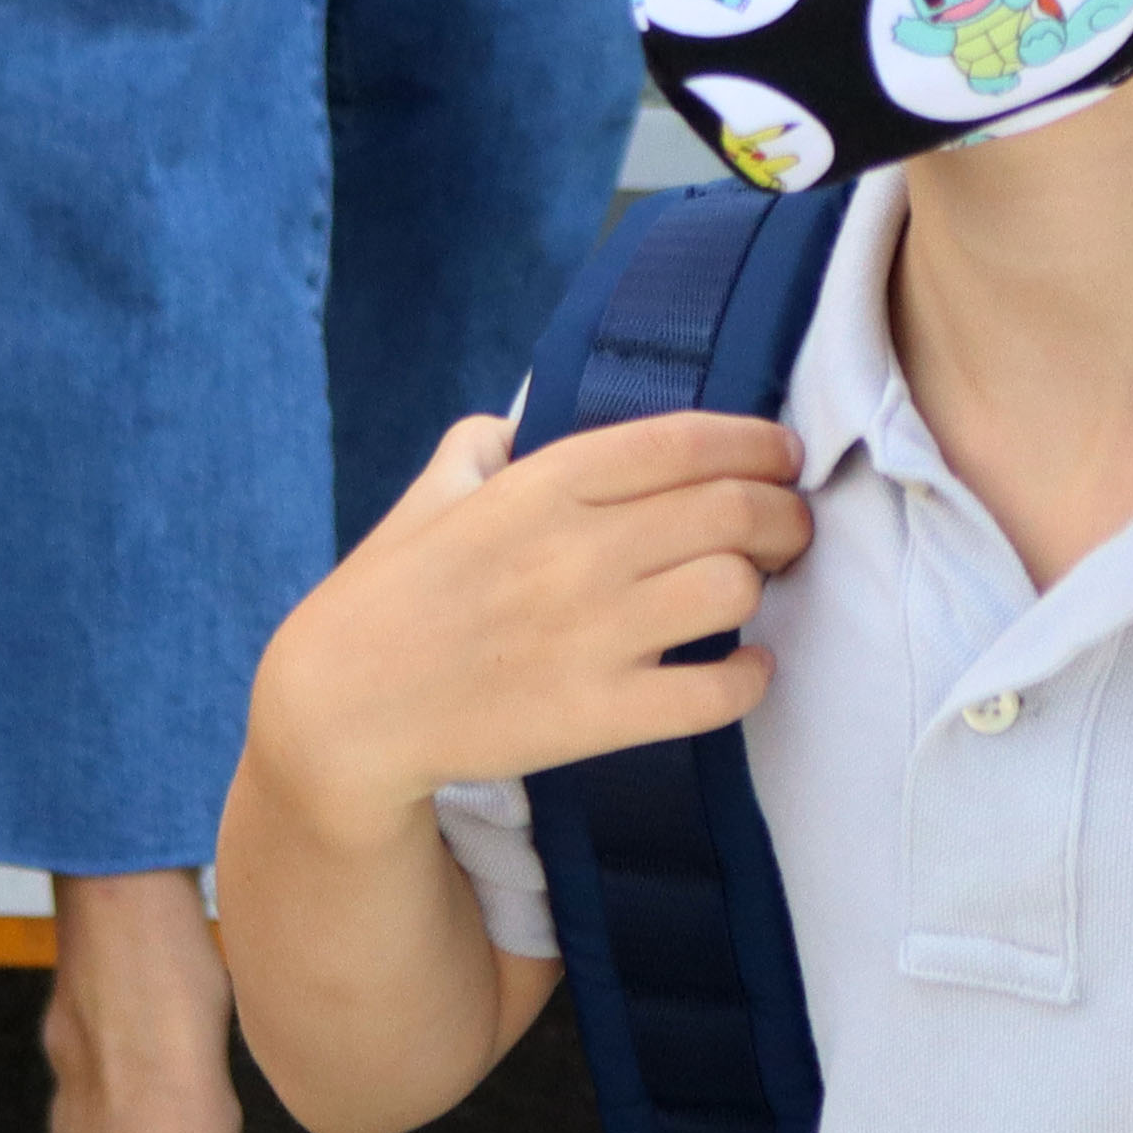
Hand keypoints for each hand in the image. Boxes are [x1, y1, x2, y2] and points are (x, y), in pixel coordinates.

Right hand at [244, 409, 812, 854]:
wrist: (343, 710)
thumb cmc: (388, 594)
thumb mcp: (432, 492)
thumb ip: (487, 442)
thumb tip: (530, 417)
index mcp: (542, 484)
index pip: (687, 441)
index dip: (758, 443)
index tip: (783, 457)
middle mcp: (577, 551)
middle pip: (733, 511)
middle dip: (784, 514)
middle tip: (790, 528)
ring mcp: (591, 635)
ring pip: (735, 589)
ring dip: (762, 586)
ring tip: (752, 592)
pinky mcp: (598, 714)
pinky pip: (717, 693)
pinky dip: (751, 678)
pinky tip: (746, 668)